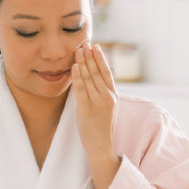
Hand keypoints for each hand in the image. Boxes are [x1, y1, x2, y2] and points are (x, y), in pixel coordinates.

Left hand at [71, 43, 119, 188]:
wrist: (101, 146)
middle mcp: (107, 97)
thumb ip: (103, 94)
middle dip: (90, 56)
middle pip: (98, 72)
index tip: (95, 46)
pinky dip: (78, 76)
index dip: (101, 58)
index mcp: (113, 96)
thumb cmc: (102, 128)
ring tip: (77, 50)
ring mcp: (98, 103)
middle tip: (83, 42)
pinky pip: (81, 89)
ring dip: (83, 62)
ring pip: (90, 78)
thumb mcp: (107, 108)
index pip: (107, 73)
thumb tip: (95, 79)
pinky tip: (75, 66)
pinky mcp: (87, 109)